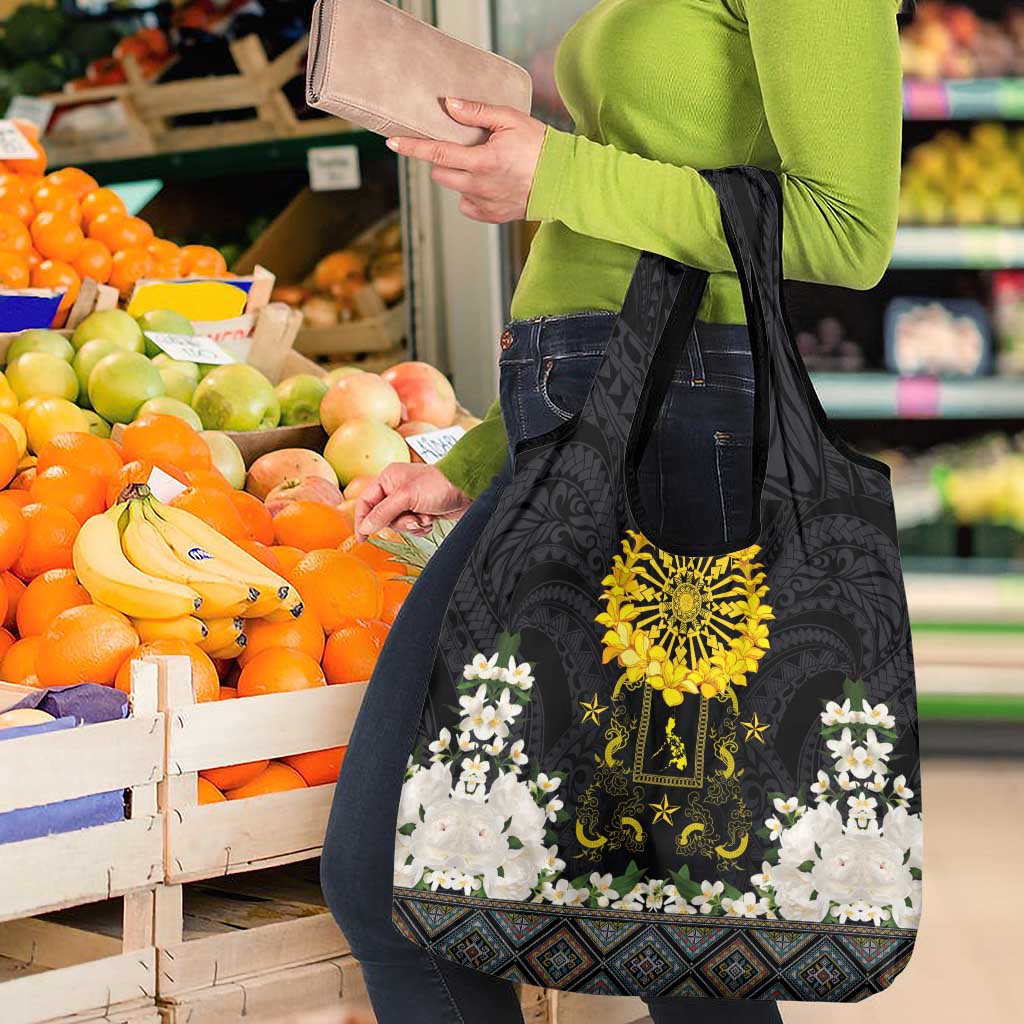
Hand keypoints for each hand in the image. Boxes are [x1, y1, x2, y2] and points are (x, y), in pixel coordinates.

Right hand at [354, 463, 471, 540]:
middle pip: (382, 517)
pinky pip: (412, 527)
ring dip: (412, 525)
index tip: (362, 538)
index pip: (365, 502)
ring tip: (425, 517)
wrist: (467, 489)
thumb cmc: (438, 485)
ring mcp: (409, 501)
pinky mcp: (421, 511)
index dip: (362, 520)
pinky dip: (421, 527)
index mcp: (388, 479)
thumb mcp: (406, 497)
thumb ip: (383, 512)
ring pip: (398, 524)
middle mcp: (396, 489)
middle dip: (398, 522)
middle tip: (412, 519)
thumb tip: (365, 527)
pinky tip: (431, 519)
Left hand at [386, 97, 546, 222]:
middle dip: (442, 159)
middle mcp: (479, 186)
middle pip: (440, 173)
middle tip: (460, 147)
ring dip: (458, 175)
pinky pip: (467, 204)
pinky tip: (488, 183)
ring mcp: (484, 204)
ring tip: (481, 164)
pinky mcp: (491, 216)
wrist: (564, 181)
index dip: (412, 147)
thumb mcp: (510, 119)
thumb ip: (476, 112)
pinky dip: (471, 193)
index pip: (437, 153)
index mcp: (482, 161)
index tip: (393, 143)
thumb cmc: (540, 146)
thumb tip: (448, 105)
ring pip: (454, 188)